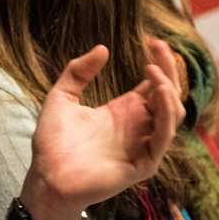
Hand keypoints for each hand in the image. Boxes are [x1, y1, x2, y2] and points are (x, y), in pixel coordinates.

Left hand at [21, 41, 185, 219]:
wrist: (46, 178)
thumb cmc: (52, 143)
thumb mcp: (61, 97)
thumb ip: (78, 72)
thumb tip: (102, 48)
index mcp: (124, 111)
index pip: (154, 85)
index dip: (160, 63)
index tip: (153, 41)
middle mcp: (137, 127)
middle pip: (168, 96)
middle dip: (169, 71)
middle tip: (159, 47)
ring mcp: (142, 145)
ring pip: (172, 116)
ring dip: (169, 91)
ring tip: (154, 72)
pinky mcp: (142, 164)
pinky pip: (163, 139)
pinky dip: (166, 117)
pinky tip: (158, 94)